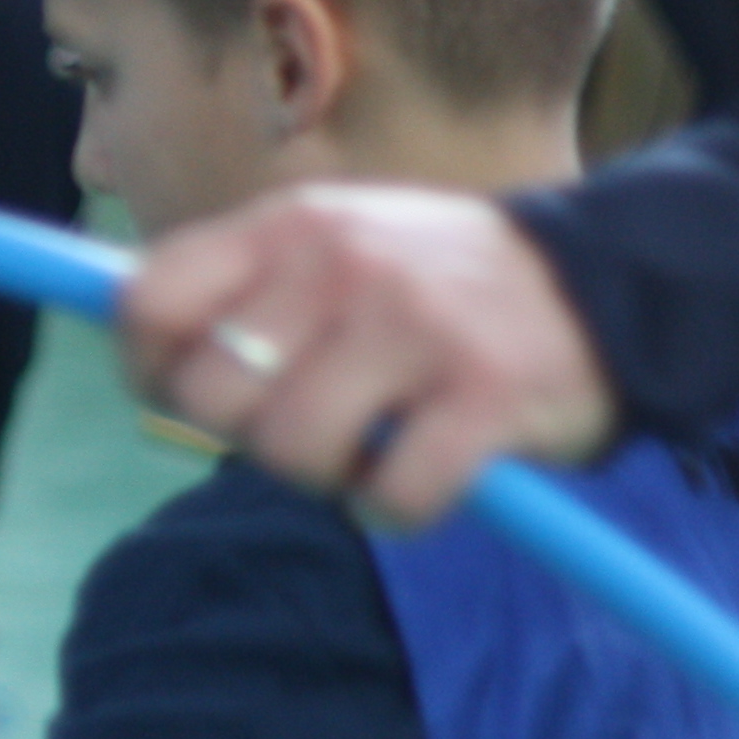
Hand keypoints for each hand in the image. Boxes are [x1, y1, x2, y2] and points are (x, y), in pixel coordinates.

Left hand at [116, 186, 620, 525]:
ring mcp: (413, 326)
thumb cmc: (430, 285)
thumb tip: (134, 346)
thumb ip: (238, 287)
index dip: (148, 365)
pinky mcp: (487, 395)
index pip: (148, 300)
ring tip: (365, 453)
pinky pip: (393, 496)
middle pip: (209, 394)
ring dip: (321, 479)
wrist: (604, 282)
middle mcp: (339, 265)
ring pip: (291, 450)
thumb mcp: (328, 247)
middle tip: (302, 427)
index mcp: (284, 226)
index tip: (190, 389)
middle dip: (241, 434)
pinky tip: (416, 483)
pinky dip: (393, 512)